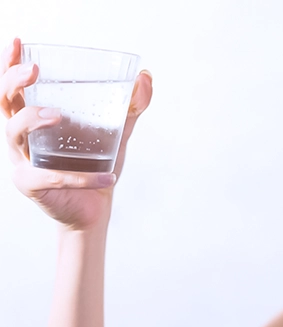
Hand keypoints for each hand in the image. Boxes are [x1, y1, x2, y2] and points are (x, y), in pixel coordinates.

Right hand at [2, 38, 152, 230]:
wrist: (95, 207)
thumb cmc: (98, 163)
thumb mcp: (116, 130)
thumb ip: (131, 105)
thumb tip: (146, 77)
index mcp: (34, 117)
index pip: (13, 86)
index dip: (9, 63)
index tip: (17, 41)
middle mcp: (21, 136)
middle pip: (3, 103)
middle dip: (13, 82)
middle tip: (33, 71)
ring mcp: (22, 160)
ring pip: (13, 133)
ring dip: (32, 118)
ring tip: (58, 115)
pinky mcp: (33, 185)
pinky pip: (53, 176)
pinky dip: (83, 176)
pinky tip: (109, 176)